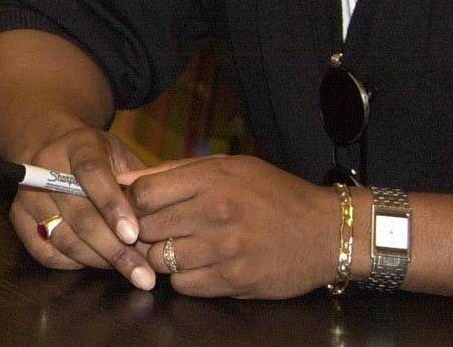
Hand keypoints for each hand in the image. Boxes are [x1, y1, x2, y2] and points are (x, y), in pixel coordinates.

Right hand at [14, 126, 156, 289]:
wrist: (57, 150)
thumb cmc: (104, 160)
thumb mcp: (124, 158)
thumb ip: (141, 183)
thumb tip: (162, 219)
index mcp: (77, 144)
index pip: (91, 172)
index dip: (112, 204)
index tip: (134, 234)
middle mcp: (45, 165)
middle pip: (79, 213)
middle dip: (114, 248)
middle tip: (144, 273)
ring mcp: (27, 193)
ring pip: (64, 237)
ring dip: (100, 260)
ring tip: (130, 272)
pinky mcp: (17, 217)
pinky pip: (46, 252)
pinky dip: (75, 264)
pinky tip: (99, 263)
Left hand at [120, 154, 337, 298]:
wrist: (327, 231)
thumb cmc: (274, 194)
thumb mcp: (229, 166)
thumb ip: (176, 172)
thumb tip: (126, 182)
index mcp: (211, 179)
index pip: (143, 193)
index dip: (133, 203)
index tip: (140, 209)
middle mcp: (215, 212)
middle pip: (146, 228)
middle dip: (144, 232)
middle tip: (156, 233)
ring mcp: (225, 248)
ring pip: (161, 260)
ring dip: (164, 258)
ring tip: (179, 250)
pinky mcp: (236, 279)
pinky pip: (185, 286)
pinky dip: (185, 280)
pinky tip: (199, 267)